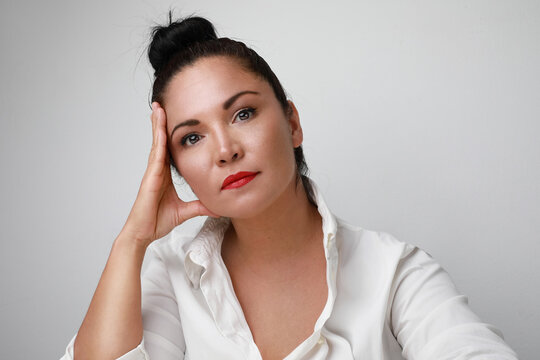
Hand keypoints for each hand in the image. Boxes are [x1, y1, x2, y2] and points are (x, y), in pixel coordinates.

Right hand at [119, 102, 216, 248]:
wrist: (143, 233)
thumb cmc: (157, 221)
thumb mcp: (186, 211)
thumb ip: (200, 206)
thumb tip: (216, 207)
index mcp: (164, 174)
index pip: (169, 149)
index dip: (170, 134)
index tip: (175, 119)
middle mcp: (158, 170)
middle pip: (161, 141)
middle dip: (162, 122)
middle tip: (163, 104)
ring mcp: (153, 172)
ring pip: (156, 143)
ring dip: (157, 124)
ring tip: (158, 107)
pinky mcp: (150, 177)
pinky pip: (156, 154)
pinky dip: (157, 139)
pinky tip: (160, 127)